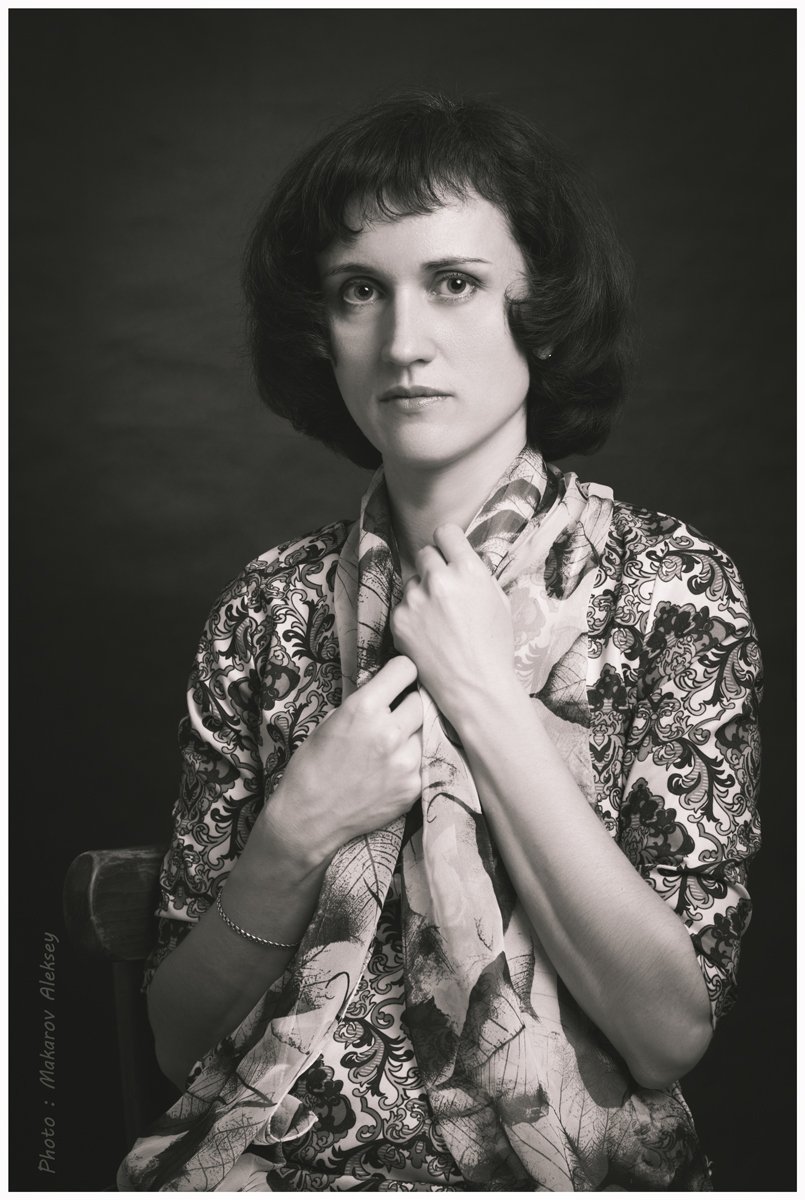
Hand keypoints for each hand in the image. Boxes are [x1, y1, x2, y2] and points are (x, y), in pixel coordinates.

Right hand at [261, 655, 422, 865]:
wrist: (308, 818)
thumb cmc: (311, 768)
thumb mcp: (330, 723)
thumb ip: (362, 705)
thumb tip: (384, 692)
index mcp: (364, 709)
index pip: (405, 669)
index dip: (400, 673)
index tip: (397, 680)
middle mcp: (389, 732)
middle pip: (418, 701)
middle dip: (405, 706)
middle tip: (390, 718)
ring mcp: (405, 761)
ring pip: (423, 732)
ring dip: (410, 735)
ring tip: (386, 749)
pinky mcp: (413, 786)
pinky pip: (421, 761)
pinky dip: (408, 763)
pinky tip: (387, 772)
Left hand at [389, 524, 515, 729]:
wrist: (475, 686)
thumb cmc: (493, 646)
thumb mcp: (498, 600)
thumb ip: (476, 574)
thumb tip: (460, 557)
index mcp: (468, 570)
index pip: (445, 532)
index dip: (447, 542)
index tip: (448, 551)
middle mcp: (439, 579)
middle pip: (425, 553)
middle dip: (433, 567)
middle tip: (443, 590)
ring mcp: (415, 600)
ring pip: (411, 581)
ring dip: (421, 592)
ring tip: (437, 619)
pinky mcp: (398, 620)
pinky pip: (402, 605)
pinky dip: (411, 615)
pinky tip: (427, 634)